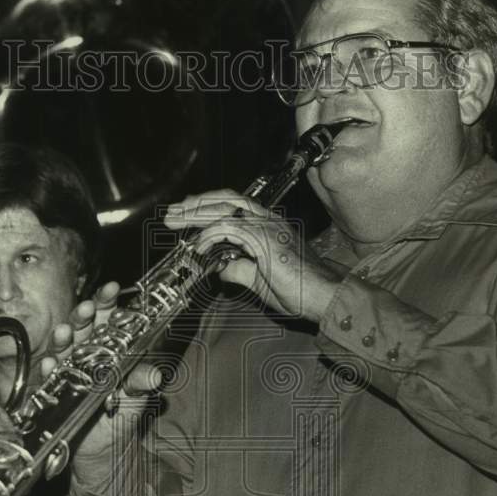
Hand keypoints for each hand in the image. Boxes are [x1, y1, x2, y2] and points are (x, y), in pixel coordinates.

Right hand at [39, 282, 162, 478]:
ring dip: (64, 337)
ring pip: (64, 345)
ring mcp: (70, 368)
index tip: (110, 288)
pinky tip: (51, 364)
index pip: (108, 318)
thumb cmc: (123, 415)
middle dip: (83, 314)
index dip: (107, 302)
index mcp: (110, 347)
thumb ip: (141, 382)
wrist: (104, 450)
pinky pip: (49, 375)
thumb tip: (156, 376)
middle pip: (84, 326)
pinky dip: (49, 368)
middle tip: (87, 307)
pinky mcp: (55, 388)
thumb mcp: (136, 397)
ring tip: (66, 331)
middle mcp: (88, 352)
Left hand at [164, 190, 341, 322]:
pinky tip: (198, 246)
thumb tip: (221, 269)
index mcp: (269, 226)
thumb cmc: (300, 290)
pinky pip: (229, 228)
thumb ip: (239, 271)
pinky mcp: (264, 238)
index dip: (208, 208)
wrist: (324, 295)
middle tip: (172, 213)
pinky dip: (209, 235)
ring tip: (175, 220)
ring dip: (196, 214)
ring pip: (224, 209)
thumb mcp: (259, 280)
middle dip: (196, 205)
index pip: (234, 208)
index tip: (188, 214)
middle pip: (226, 200)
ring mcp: (267, 226)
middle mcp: (268, 220)